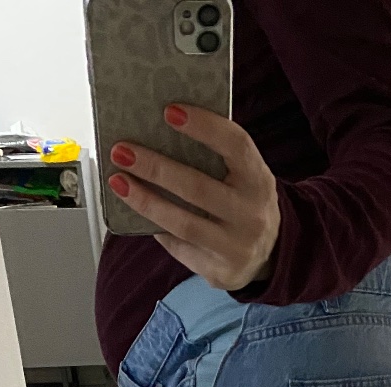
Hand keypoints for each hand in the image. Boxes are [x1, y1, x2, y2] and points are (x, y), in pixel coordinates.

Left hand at [108, 105, 279, 291]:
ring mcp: (237, 247)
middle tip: (122, 151)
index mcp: (259, 180)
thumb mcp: (244, 177)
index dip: (204, 126)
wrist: (272, 254)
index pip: (236, 146)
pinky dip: (158, 228)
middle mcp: (252, 215)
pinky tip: (138, 213)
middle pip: (198, 188)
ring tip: (119, 182)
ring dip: (146, 201)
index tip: (169, 111)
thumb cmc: (245, 203)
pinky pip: (180, 247)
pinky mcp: (221, 271)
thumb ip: (217, 157)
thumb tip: (158, 132)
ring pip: (183, 223)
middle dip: (156, 167)